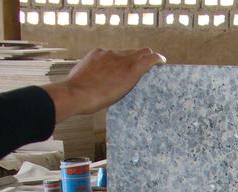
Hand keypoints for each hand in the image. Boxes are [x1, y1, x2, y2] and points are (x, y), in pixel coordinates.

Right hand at [43, 47, 165, 122]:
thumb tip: (92, 84)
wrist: (75, 93)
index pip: (117, 54)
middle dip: (139, 58)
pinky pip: (148, 60)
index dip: (125, 59)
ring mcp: (121, 60)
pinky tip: (162, 62)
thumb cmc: (75, 93)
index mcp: (98, 55)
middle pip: (130, 52)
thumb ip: (91, 77)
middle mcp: (110, 54)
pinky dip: (157, 59)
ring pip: (141, 54)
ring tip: (158, 65)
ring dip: (148, 60)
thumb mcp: (81, 79)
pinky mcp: (130, 70)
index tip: (128, 65)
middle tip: (147, 66)